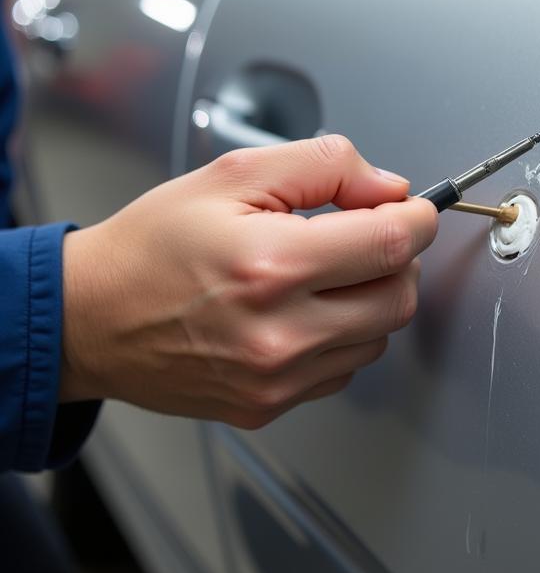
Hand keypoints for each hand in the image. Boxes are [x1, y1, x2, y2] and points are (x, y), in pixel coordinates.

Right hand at [60, 136, 436, 427]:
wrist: (91, 318)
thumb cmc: (152, 246)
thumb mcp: (232, 176)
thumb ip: (322, 167)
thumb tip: (388, 186)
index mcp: (271, 265)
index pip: (392, 242)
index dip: (416, 217)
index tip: (411, 208)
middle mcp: (279, 333)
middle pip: (399, 295)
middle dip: (396, 258)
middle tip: (364, 236)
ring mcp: (276, 379)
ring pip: (379, 335)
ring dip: (370, 298)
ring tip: (323, 274)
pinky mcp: (269, 405)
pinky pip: (344, 369)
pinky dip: (342, 336)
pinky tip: (304, 312)